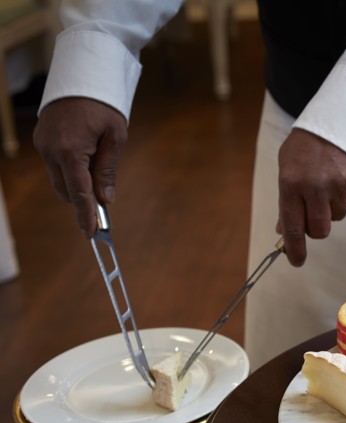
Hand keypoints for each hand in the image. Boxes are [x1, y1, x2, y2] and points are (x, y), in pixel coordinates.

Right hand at [33, 98, 127, 236]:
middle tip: (105, 198)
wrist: (81, 76)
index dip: (86, 214)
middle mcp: (50, 150)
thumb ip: (107, 170)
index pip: (79, 192)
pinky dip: (70, 169)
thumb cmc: (103, 106)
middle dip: (83, 199)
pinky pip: (55, 165)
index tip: (91, 233)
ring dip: (77, 183)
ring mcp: (42, 145)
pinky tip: (85, 156)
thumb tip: (105, 200)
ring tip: (97, 165)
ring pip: (59, 180)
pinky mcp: (40, 140)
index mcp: (70, 150)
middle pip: (66, 191)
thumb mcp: (115, 138)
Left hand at [277, 129, 345, 265]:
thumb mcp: (288, 168)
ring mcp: (339, 185)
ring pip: (339, 216)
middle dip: (318, 227)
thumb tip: (284, 230)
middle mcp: (315, 187)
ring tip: (330, 182)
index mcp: (291, 184)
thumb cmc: (307, 146)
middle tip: (315, 212)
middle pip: (320, 229)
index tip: (296, 261)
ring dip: (333, 207)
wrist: (338, 119)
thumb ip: (286, 200)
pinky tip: (342, 176)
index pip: (293, 226)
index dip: (295, 248)